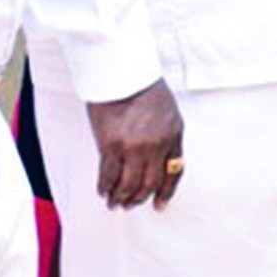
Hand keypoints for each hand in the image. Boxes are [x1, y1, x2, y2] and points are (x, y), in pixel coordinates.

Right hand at [86, 81, 183, 210]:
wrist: (120, 72)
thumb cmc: (141, 86)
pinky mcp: (111, 146)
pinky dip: (105, 187)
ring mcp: (134, 147)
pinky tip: (103, 191)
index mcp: (174, 135)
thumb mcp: (167, 111)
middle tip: (129, 204)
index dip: (166, 192)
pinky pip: (109, 175)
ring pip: (129, 185)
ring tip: (114, 202)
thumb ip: (165, 136)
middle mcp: (157, 145)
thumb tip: (156, 161)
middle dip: (139, 198)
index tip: (159, 205)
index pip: (174, 172)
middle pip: (150, 183)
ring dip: (121, 197)